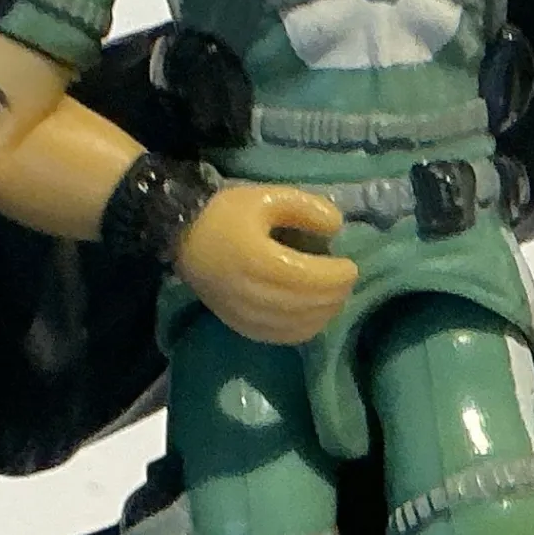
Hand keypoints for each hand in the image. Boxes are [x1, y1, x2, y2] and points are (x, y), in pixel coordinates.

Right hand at [174, 183, 358, 344]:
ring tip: (334, 297)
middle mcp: (249, 292)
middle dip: (334, 295)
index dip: (335, 276)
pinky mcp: (238, 325)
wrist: (182, 236)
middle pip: (305, 304)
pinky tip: (314, 315)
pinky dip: (304, 329)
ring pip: (295, 326)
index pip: (306, 278)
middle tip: (346, 281)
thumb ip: (305, 208)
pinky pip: (279, 337)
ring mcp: (242, 313)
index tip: (351, 266)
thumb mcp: (266, 196)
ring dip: (323, 314)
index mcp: (256, 259)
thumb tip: (337, 228)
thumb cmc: (226, 213)